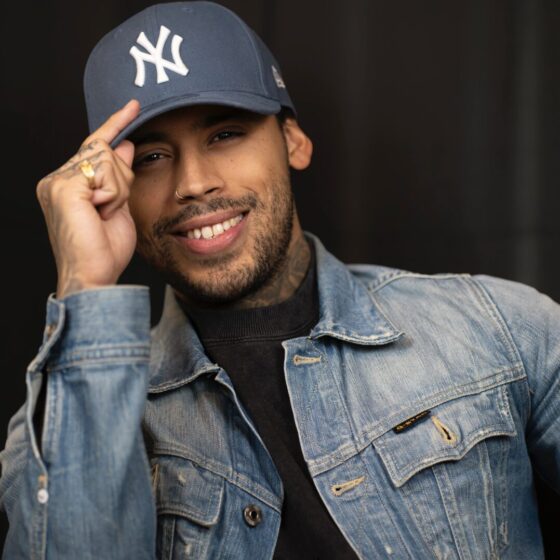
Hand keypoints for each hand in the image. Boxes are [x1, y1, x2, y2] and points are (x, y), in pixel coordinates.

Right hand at [36, 100, 140, 298]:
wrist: (93, 276)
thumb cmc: (105, 249)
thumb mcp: (119, 206)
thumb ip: (119, 176)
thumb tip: (124, 144)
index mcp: (67, 184)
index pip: (94, 146)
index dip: (114, 125)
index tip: (134, 106)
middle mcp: (57, 178)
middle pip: (105, 151)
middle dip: (122, 180)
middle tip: (111, 210)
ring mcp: (57, 181)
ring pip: (108, 160)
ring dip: (118, 191)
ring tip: (104, 215)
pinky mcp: (64, 186)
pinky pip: (105, 172)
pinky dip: (113, 195)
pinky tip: (100, 212)